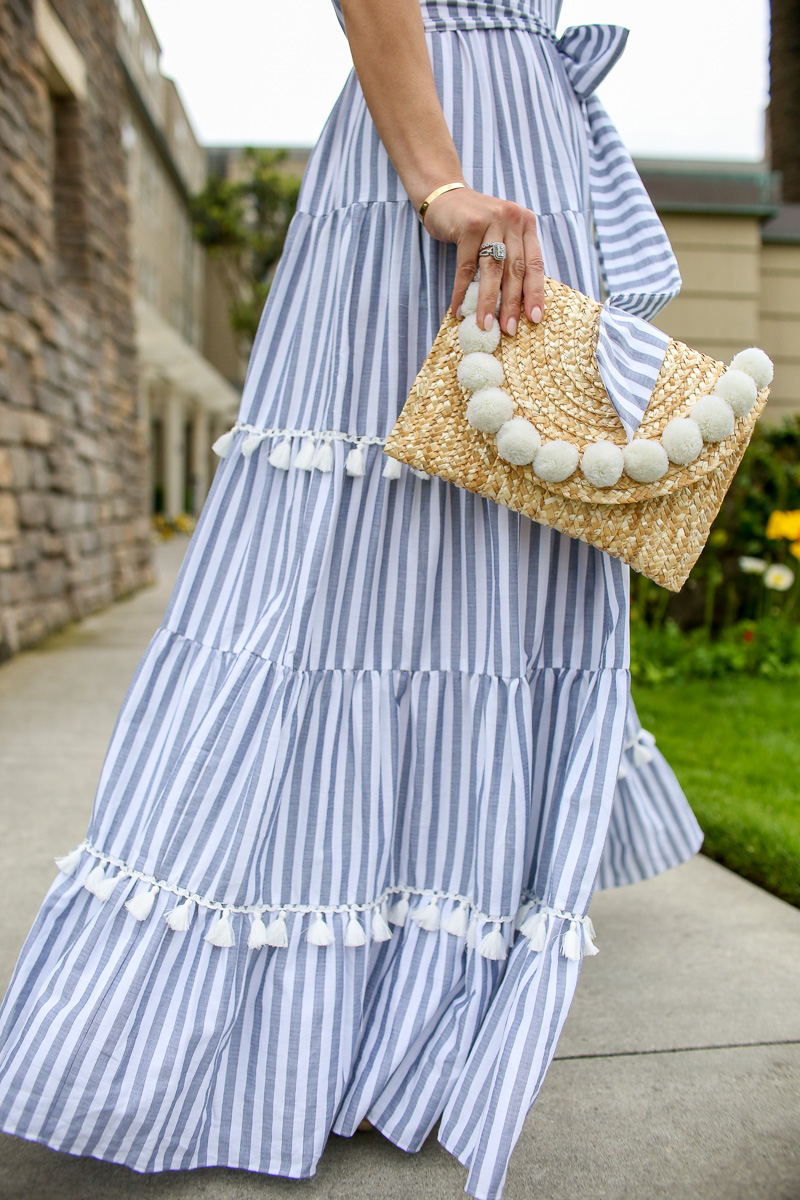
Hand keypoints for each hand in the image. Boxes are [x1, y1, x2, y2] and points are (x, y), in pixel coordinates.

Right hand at [420, 186, 544, 334]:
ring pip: (492, 269)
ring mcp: (491, 220)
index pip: (535, 263)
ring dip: (488, 301)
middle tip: (509, 329)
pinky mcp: (469, 225)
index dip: (535, 293)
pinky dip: (462, 290)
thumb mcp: (500, 235)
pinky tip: (458, 308)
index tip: (534, 318)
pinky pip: (466, 266)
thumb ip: (510, 258)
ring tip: (484, 324)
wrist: (445, 197)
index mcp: (526, 224)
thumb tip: (514, 305)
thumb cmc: (475, 224)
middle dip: (512, 303)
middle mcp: (512, 219)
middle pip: (514, 269)